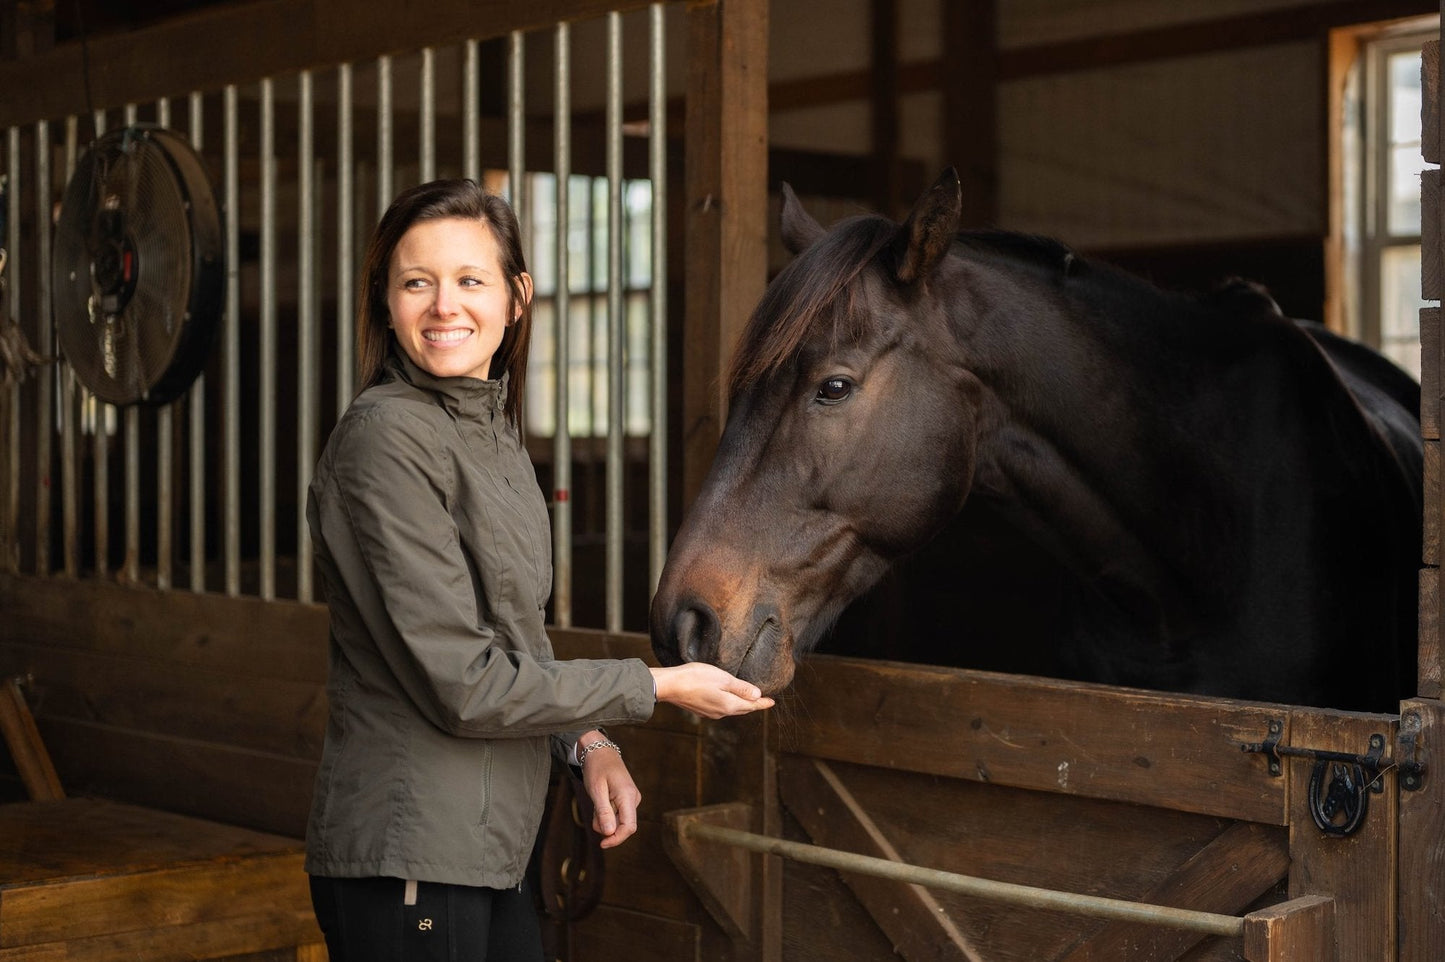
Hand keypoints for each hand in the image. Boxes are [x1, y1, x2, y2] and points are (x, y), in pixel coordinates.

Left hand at [578, 732, 640, 848]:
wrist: (599, 751)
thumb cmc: (597, 768)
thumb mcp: (596, 790)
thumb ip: (603, 812)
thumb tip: (609, 833)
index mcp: (628, 796)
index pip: (629, 827)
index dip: (616, 839)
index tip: (602, 844)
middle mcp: (633, 799)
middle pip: (623, 825)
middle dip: (606, 826)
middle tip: (593, 813)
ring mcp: (631, 799)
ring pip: (619, 820)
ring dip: (604, 819)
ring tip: (596, 802)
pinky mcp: (627, 799)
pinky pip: (617, 814)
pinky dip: (606, 813)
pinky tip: (600, 801)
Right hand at [649, 663, 775, 718]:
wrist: (670, 686)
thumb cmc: (696, 678)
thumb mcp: (723, 679)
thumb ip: (741, 688)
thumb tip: (757, 695)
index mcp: (729, 705)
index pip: (751, 705)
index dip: (762, 703)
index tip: (772, 702)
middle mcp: (721, 712)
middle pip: (742, 709)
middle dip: (753, 705)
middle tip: (763, 701)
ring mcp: (710, 713)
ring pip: (731, 709)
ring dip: (741, 705)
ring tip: (748, 700)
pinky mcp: (701, 710)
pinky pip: (721, 708)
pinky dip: (729, 704)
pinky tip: (727, 699)